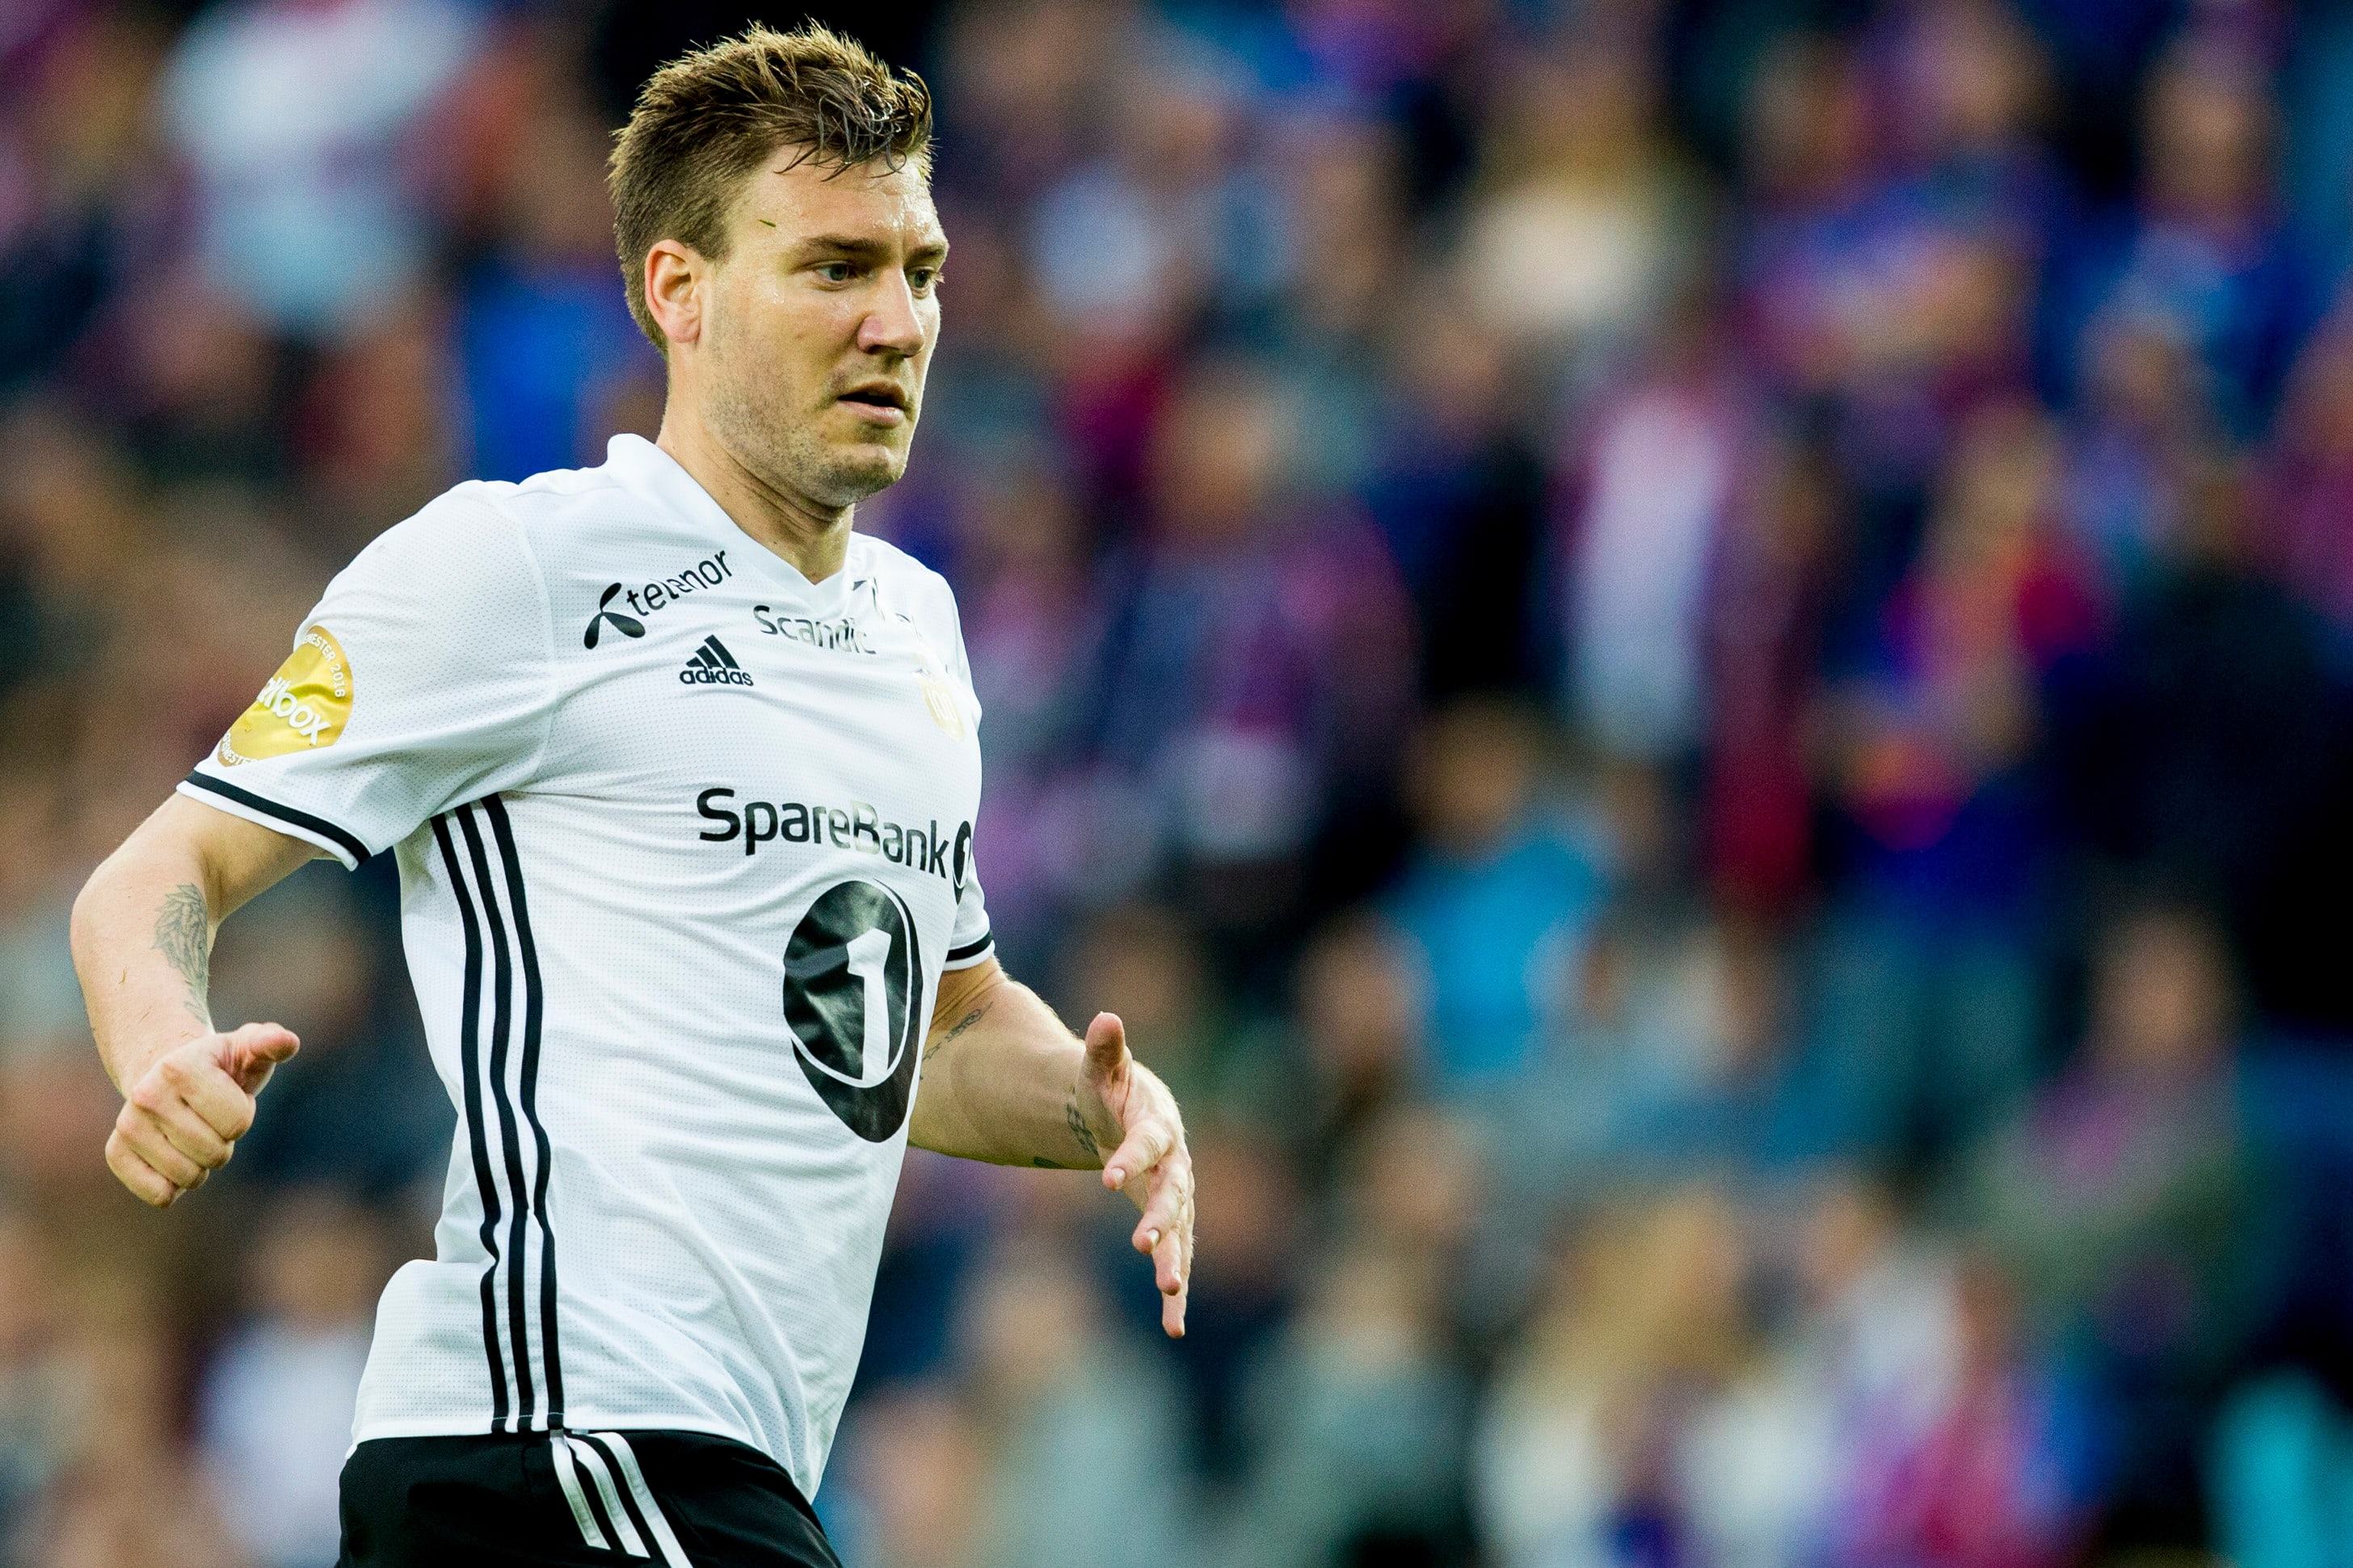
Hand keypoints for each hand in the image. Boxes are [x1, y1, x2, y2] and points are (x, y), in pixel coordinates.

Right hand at [106, 1022, 298, 1207]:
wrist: (172, 1075)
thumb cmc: (222, 1066)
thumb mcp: (249, 1048)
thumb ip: (271, 1043)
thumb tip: (287, 1042)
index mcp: (178, 1068)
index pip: (237, 1124)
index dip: (242, 1116)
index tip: (227, 1098)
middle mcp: (145, 1096)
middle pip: (214, 1155)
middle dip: (223, 1142)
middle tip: (210, 1120)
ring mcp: (127, 1126)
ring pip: (188, 1177)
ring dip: (202, 1165)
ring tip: (193, 1134)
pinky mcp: (117, 1153)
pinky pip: (159, 1194)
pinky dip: (175, 1187)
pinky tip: (172, 1157)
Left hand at [1078, 1012, 1193, 1337]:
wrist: (1130, 1114)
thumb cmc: (1111, 1089)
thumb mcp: (1101, 1069)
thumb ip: (1104, 1049)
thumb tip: (1106, 1018)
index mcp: (1157, 1125)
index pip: (1147, 1142)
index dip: (1131, 1158)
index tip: (1108, 1178)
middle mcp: (1176, 1163)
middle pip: (1174, 1192)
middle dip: (1161, 1218)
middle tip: (1142, 1244)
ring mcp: (1177, 1196)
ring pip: (1181, 1231)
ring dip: (1175, 1259)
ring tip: (1170, 1291)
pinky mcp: (1171, 1223)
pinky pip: (1176, 1257)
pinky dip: (1174, 1293)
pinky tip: (1174, 1328)